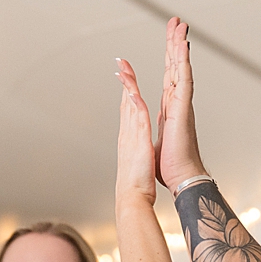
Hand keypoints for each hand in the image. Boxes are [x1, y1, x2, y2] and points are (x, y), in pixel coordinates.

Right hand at [115, 59, 156, 204]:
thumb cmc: (136, 184)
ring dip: (128, 85)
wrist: (132, 198)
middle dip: (124, 81)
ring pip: (130, 105)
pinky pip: (139, 119)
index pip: (128, 110)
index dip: (126, 92)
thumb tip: (137, 147)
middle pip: (126, 102)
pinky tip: (134, 91)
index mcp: (129, 138)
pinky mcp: (140, 142)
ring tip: (125, 68)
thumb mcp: (136, 161)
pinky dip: (136, 104)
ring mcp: (132, 136)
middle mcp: (128, 134)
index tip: (124, 77)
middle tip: (121, 63)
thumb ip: (136, 151)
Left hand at [155, 17, 205, 191]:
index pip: (170, 75)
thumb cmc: (171, 164)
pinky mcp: (183, 108)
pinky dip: (183, 62)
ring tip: (180, 26)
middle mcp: (178, 101)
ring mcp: (182, 103)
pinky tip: (182, 47)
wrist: (182, 176)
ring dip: (180, 46)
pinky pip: (184, 79)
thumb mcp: (156, 138)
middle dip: (175, 42)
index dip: (169, 55)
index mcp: (171, 107)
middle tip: (176, 21)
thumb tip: (150, 126)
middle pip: (176, 65)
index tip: (170, 38)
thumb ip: (154, 126)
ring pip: (182, 68)